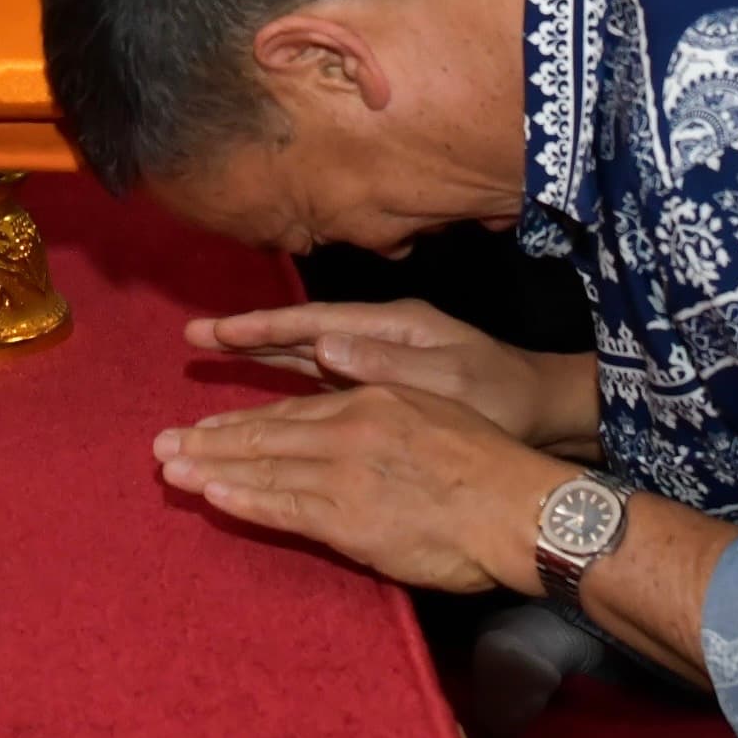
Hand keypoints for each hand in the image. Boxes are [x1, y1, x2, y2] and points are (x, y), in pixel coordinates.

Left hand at [154, 384, 574, 594]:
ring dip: (212, 467)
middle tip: (162, 443)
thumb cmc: (491, 463)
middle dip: (211, 439)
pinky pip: (283, 505)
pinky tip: (212, 496)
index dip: (247, 421)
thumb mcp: (433, 409)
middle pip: (266, 432)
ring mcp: (345, 470)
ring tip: (170, 468)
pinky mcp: (347, 514)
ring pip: (264, 466)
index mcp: (371, 399)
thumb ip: (383, 409)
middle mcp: (349, 426)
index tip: (208, 427)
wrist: (518, 505)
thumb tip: (350, 419)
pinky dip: (243, 500)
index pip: (293, 410)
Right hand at [187, 301, 597, 449]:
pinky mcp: (384, 390)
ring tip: (213, 359)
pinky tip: (262, 397)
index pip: (312, 322)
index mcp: (391, 328)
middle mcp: (378, 338)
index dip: (262, 327)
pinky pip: (324, 384)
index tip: (217, 331)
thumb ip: (384, 365)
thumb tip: (322, 346)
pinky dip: (289, 386)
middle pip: (300, 335)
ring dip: (261, 361)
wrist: (544, 416)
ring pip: (306, 357)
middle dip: (247, 339)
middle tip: (194, 341)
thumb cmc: (501, 398)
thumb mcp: (448, 382)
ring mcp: (380, 362)